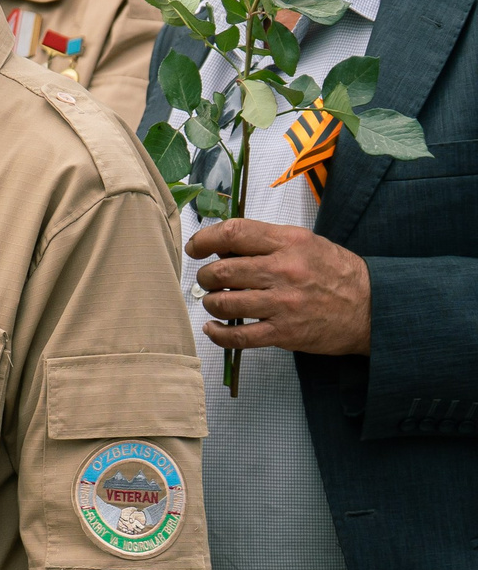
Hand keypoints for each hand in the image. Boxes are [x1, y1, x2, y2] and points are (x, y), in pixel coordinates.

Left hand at [187, 219, 370, 355]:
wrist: (373, 308)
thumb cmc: (335, 273)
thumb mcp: (306, 243)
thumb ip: (266, 242)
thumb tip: (222, 247)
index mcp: (289, 242)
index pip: (233, 233)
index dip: (204, 240)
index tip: (196, 248)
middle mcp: (284, 270)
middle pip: (222, 271)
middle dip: (206, 277)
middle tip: (209, 280)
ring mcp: (283, 303)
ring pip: (224, 303)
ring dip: (211, 303)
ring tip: (216, 301)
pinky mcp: (284, 333)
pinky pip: (237, 337)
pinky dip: (217, 334)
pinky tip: (214, 328)